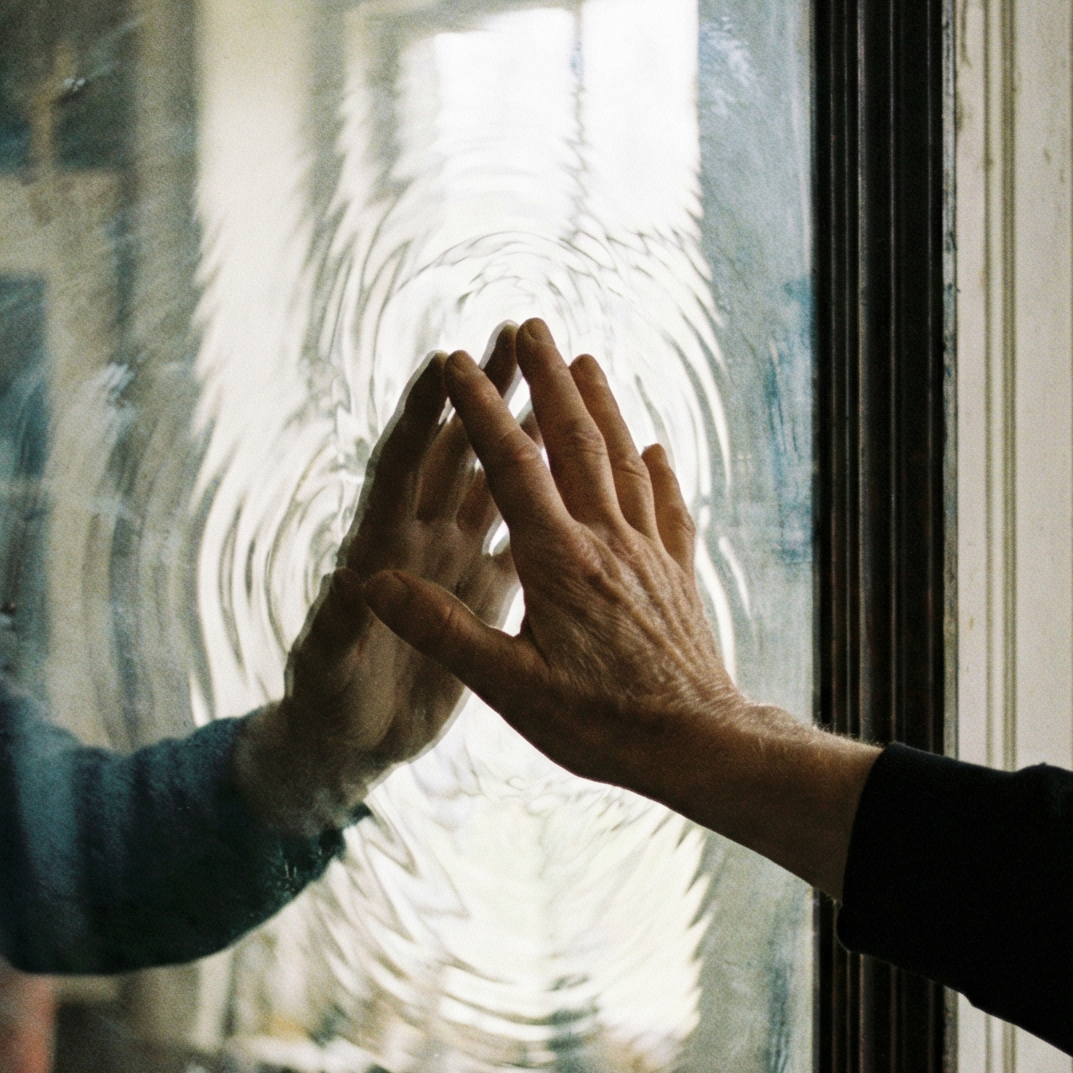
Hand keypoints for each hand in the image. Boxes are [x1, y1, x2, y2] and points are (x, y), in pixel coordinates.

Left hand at [235, 333, 520, 830]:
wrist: (351, 741)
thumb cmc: (327, 703)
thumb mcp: (330, 667)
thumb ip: (341, 625)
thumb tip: (349, 584)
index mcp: (379, 549)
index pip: (401, 468)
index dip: (420, 417)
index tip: (442, 364)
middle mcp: (418, 540)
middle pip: (453, 452)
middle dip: (482, 396)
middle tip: (514, 335)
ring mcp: (452, 561)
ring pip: (495, 482)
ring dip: (521, 432)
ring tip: (555, 379)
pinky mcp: (482, 592)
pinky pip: (522, 534)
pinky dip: (548, 501)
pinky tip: (582, 471)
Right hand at [359, 317, 876, 892]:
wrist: (699, 747)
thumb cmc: (600, 726)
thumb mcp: (509, 690)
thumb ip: (442, 630)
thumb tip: (373, 582)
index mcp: (557, 563)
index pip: (511, 466)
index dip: (481, 411)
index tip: (455, 361)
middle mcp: (607, 541)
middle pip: (576, 441)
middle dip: (548, 379)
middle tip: (530, 325)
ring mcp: (649, 554)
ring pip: (624, 460)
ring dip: (601, 405)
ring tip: (586, 361)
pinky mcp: (678, 576)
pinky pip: (667, 505)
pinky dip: (657, 468)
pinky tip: (654, 448)